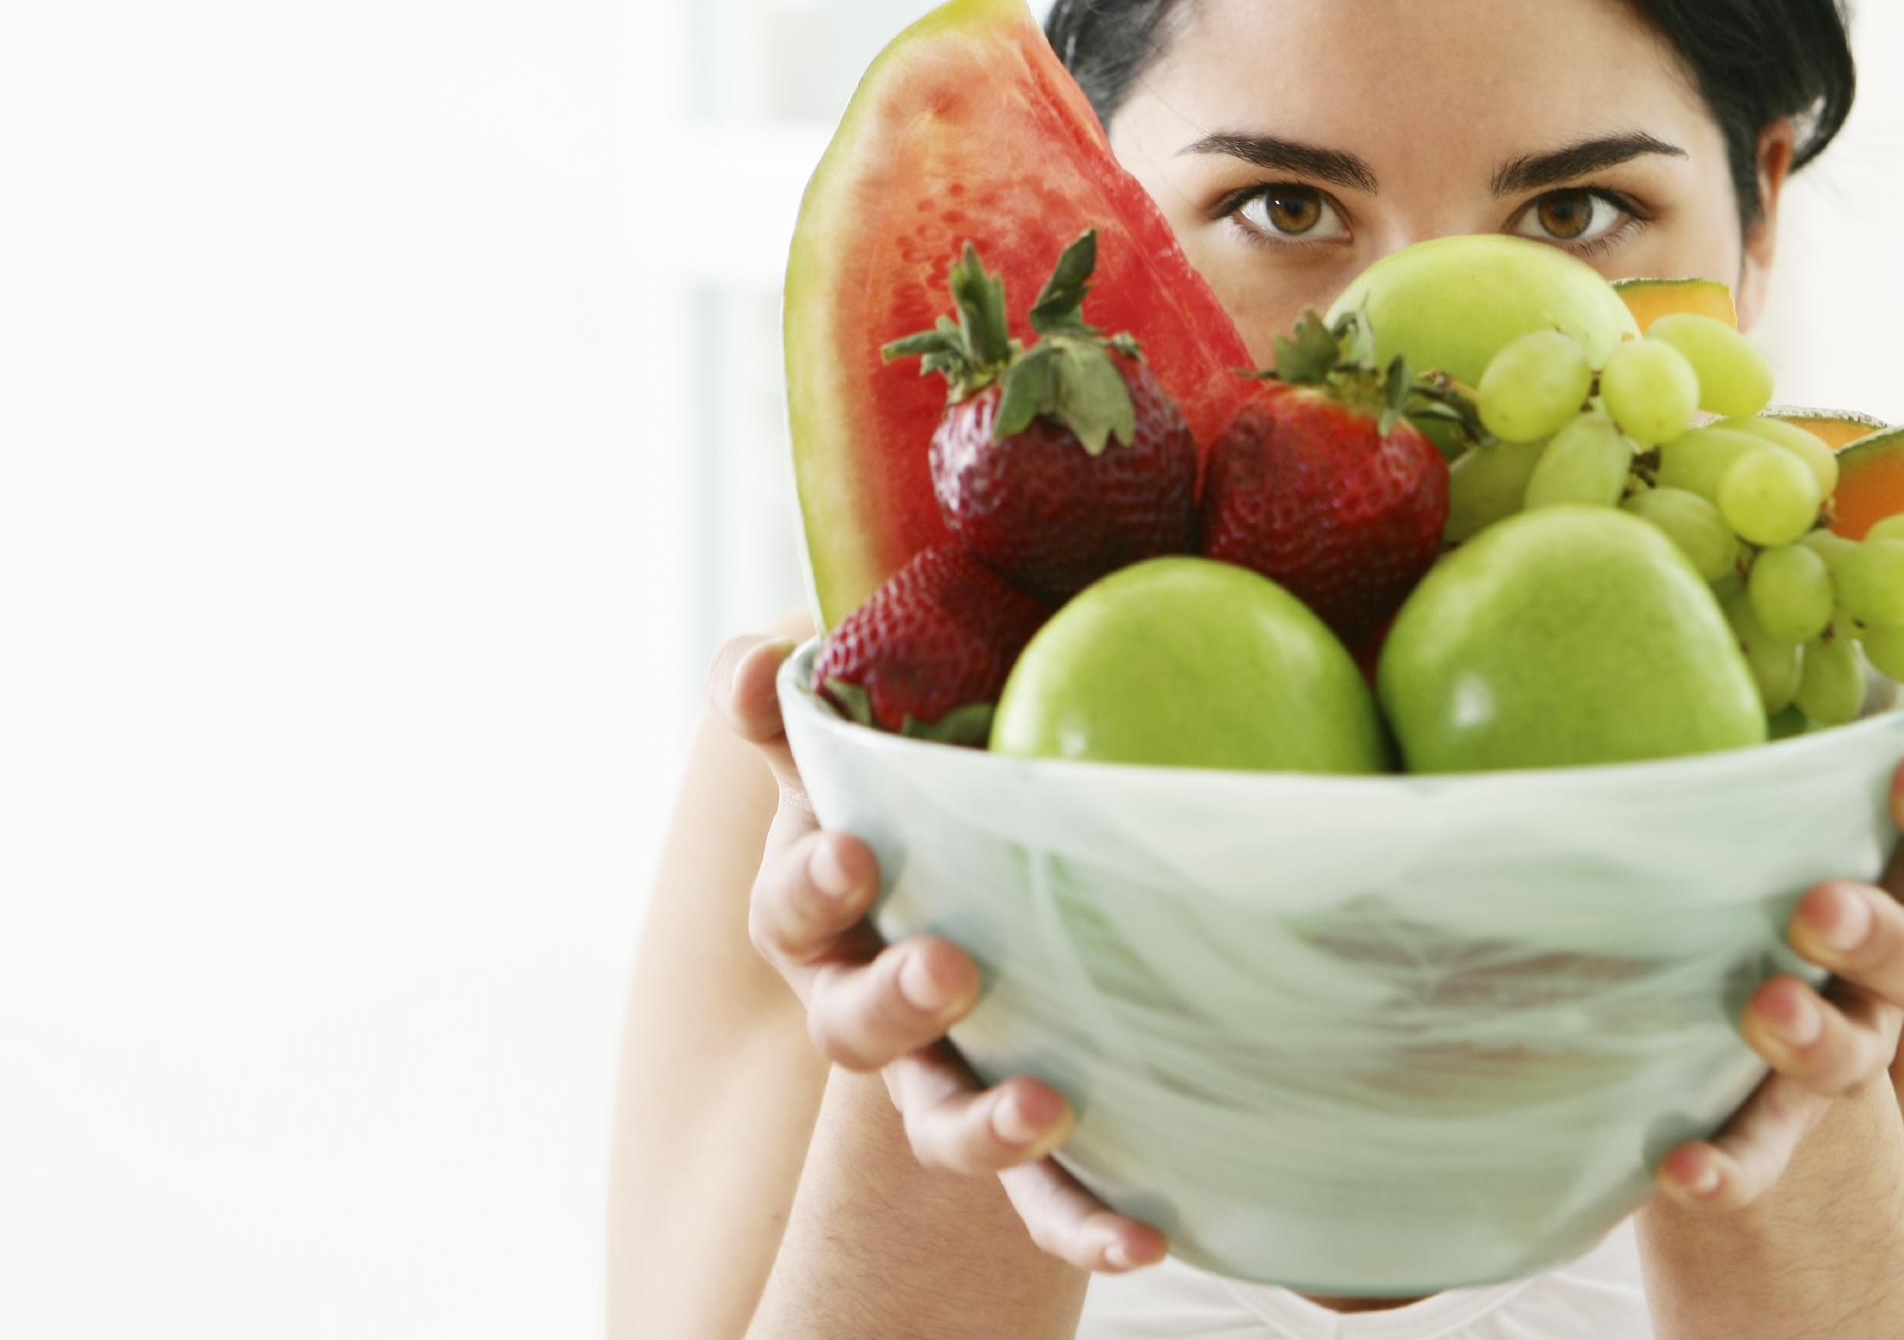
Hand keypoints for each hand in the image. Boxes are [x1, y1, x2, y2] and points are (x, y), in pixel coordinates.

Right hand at [713, 631, 1171, 1273]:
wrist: (993, 908)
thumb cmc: (921, 803)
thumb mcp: (860, 744)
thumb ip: (801, 703)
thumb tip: (758, 665)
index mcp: (829, 911)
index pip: (792, 903)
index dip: (813, 883)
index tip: (857, 853)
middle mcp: (869, 1008)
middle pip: (851, 1026)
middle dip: (892, 1001)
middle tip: (948, 967)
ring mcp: (942, 1081)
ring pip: (939, 1124)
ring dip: (980, 1128)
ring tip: (1042, 1108)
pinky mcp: (1021, 1143)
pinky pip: (1044, 1200)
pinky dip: (1083, 1223)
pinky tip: (1145, 1237)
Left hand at [1654, 677, 1903, 1210]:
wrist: (1716, 982)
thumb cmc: (1747, 819)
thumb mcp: (1759, 747)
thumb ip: (1772, 675)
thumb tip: (1693, 543)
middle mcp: (1896, 946)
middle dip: (1889, 922)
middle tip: (1822, 903)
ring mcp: (1847, 1032)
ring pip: (1868, 1044)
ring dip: (1822, 1031)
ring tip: (1765, 1009)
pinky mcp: (1774, 1111)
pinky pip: (1766, 1147)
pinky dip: (1735, 1162)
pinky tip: (1683, 1171)